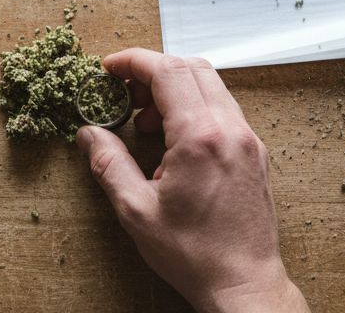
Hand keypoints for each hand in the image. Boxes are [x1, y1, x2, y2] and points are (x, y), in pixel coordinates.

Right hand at [76, 49, 308, 312]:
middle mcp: (230, 129)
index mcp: (200, 136)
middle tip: (123, 92)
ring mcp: (247, 138)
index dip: (133, 62)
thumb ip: (109, 164)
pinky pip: (223, 109)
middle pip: (191, 67)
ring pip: (210, 85)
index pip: (167, 71)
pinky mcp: (254, 152)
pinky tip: (173, 139)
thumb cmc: (194, 254)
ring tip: (145, 121)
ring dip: (174, 89)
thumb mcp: (137, 211)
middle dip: (152, 70)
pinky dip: (194, 108)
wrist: (243, 283)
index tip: (109, 68)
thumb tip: (89, 134)